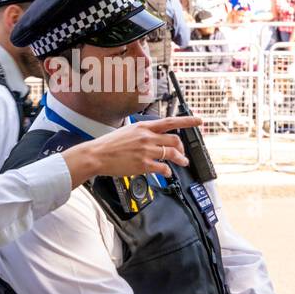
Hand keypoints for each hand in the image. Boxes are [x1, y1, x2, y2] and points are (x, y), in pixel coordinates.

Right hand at [61, 116, 202, 185]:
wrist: (96, 155)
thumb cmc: (107, 145)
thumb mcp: (126, 131)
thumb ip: (141, 132)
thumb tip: (152, 136)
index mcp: (143, 127)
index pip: (170, 122)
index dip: (187, 121)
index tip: (199, 121)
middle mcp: (147, 137)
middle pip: (175, 140)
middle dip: (182, 147)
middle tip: (183, 152)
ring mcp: (146, 151)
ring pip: (172, 154)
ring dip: (180, 159)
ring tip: (182, 162)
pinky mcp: (143, 164)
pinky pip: (163, 168)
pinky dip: (168, 171)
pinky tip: (167, 172)